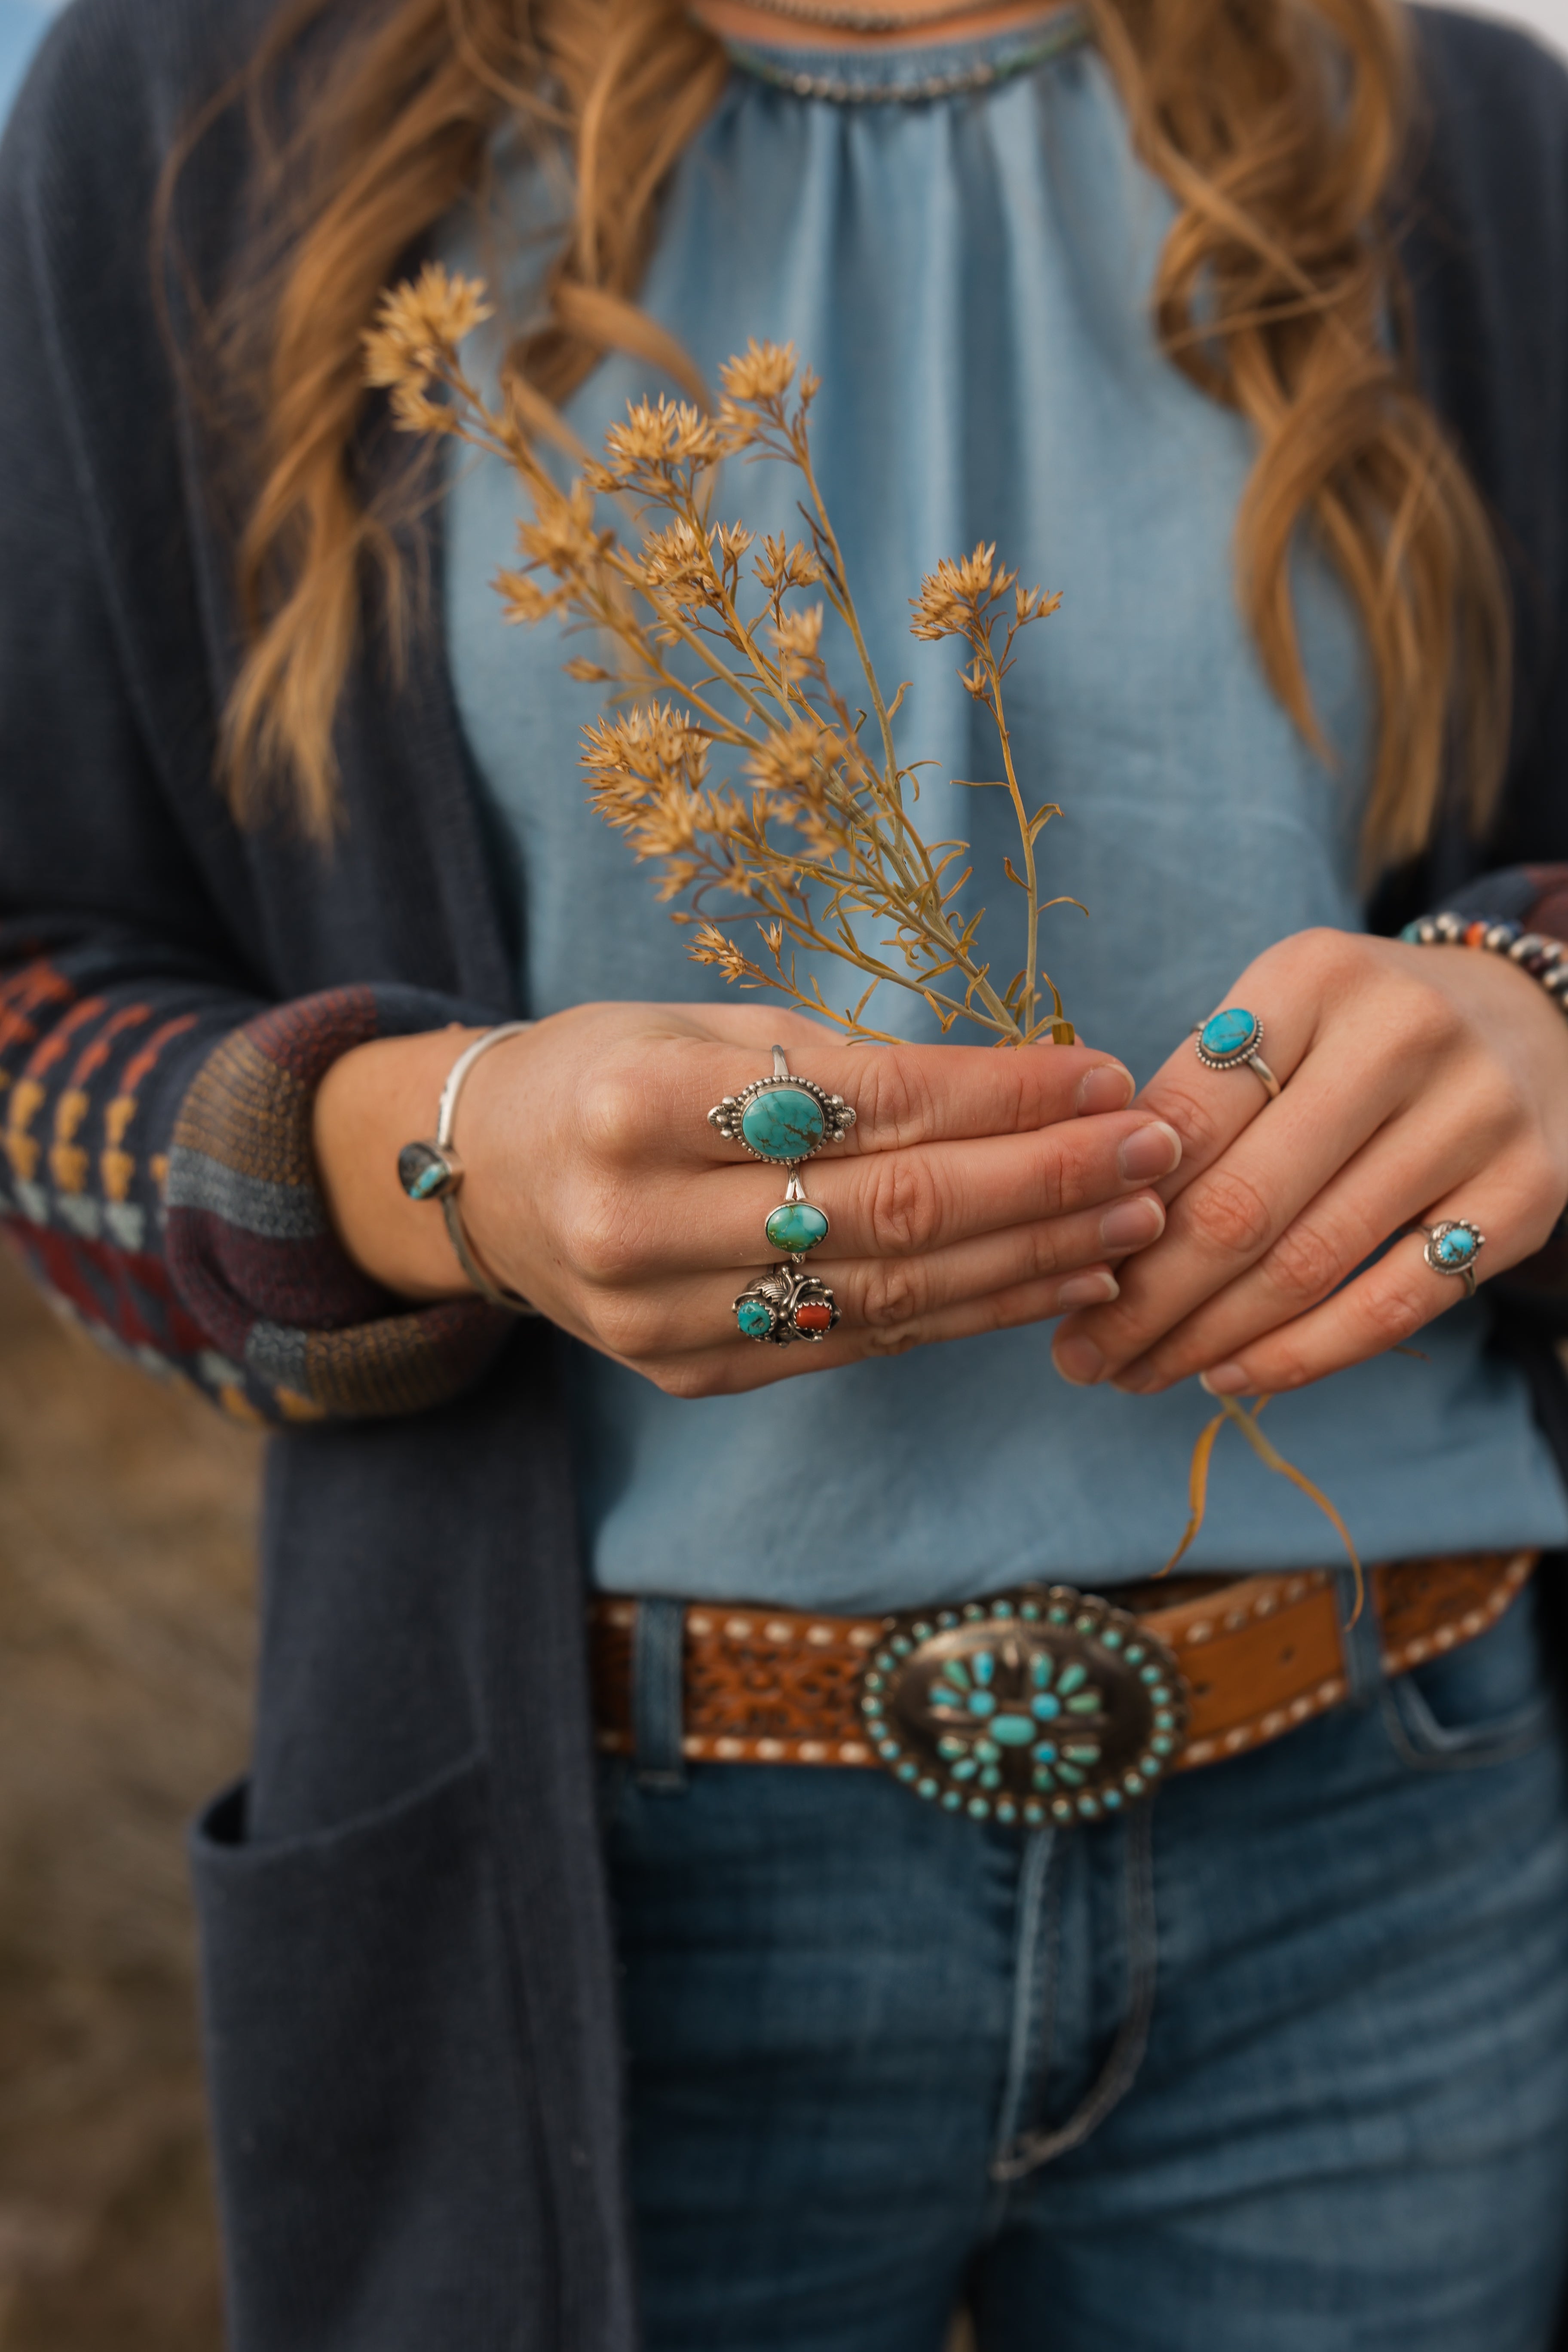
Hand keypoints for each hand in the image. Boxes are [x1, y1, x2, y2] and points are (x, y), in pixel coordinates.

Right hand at [313, 1001, 1184, 1397]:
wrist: (479, 1177)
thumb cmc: (608, 1071)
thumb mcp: (704, 1027)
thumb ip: (845, 1065)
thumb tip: (1026, 1089)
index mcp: (639, 1103)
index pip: (869, 1105)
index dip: (1001, 1097)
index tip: (1102, 1076)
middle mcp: (644, 1221)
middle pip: (892, 1212)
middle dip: (1044, 1183)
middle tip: (1152, 1154)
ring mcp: (663, 1317)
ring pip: (890, 1297)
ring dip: (1030, 1261)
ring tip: (1132, 1222)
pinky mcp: (691, 1375)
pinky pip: (857, 1344)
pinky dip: (969, 1315)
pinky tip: (1054, 1280)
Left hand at [1049, 927, 1567, 1398]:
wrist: (1528, 1022)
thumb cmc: (1355, 1037)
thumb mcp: (1275, 1024)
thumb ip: (1190, 1102)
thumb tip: (1085, 1224)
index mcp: (1315, 975)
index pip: (1186, 1115)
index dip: (1114, 1209)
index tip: (1061, 1271)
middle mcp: (1403, 1034)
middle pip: (1242, 1203)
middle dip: (1145, 1298)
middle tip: (1081, 1355)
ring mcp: (1475, 1116)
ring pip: (1310, 1264)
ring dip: (1206, 1340)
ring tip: (1137, 1375)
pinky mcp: (1526, 1195)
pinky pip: (1393, 1304)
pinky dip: (1300, 1355)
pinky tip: (1229, 1376)